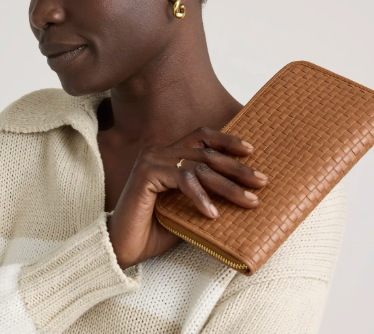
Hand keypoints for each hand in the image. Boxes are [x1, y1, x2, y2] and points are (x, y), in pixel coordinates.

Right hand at [106, 126, 268, 269]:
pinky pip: (183, 180)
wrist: (124, 247)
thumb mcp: (189, 210)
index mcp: (167, 155)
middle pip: (206, 153)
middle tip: (261, 182)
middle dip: (237, 168)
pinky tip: (213, 214)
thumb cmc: (155, 231)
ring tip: (249, 201)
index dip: (226, 141)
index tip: (251, 151)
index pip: (200, 137)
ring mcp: (151, 161)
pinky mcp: (147, 174)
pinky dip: (201, 197)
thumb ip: (207, 194)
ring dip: (227, 185)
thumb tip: (243, 193)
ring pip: (199, 167)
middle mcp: (158, 152)